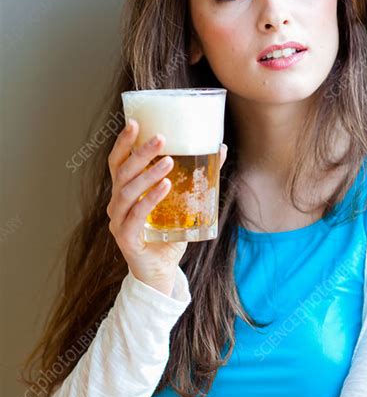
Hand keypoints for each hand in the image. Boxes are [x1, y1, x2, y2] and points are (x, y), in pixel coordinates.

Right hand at [107, 119, 226, 291]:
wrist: (161, 272)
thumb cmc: (169, 236)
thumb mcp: (182, 203)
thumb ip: (195, 178)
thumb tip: (220, 149)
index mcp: (125, 192)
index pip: (118, 161)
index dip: (124, 142)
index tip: (135, 123)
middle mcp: (116, 204)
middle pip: (122, 172)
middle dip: (140, 153)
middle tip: (161, 139)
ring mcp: (118, 221)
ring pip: (127, 191)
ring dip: (148, 174)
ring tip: (168, 161)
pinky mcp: (126, 238)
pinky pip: (135, 215)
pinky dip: (150, 199)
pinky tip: (165, 187)